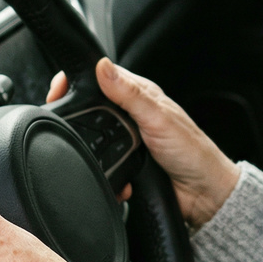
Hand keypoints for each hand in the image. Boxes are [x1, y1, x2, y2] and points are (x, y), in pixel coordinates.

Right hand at [47, 59, 239, 227]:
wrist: (204, 194)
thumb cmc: (192, 151)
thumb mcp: (158, 117)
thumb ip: (129, 93)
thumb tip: (103, 67)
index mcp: (140, 95)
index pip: (100, 78)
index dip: (77, 80)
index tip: (58, 90)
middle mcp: (132, 115)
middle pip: (92, 109)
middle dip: (79, 119)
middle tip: (66, 125)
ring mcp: (127, 139)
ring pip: (94, 139)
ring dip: (93, 151)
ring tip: (94, 155)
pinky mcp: (126, 163)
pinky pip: (103, 165)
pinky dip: (106, 173)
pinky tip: (116, 179)